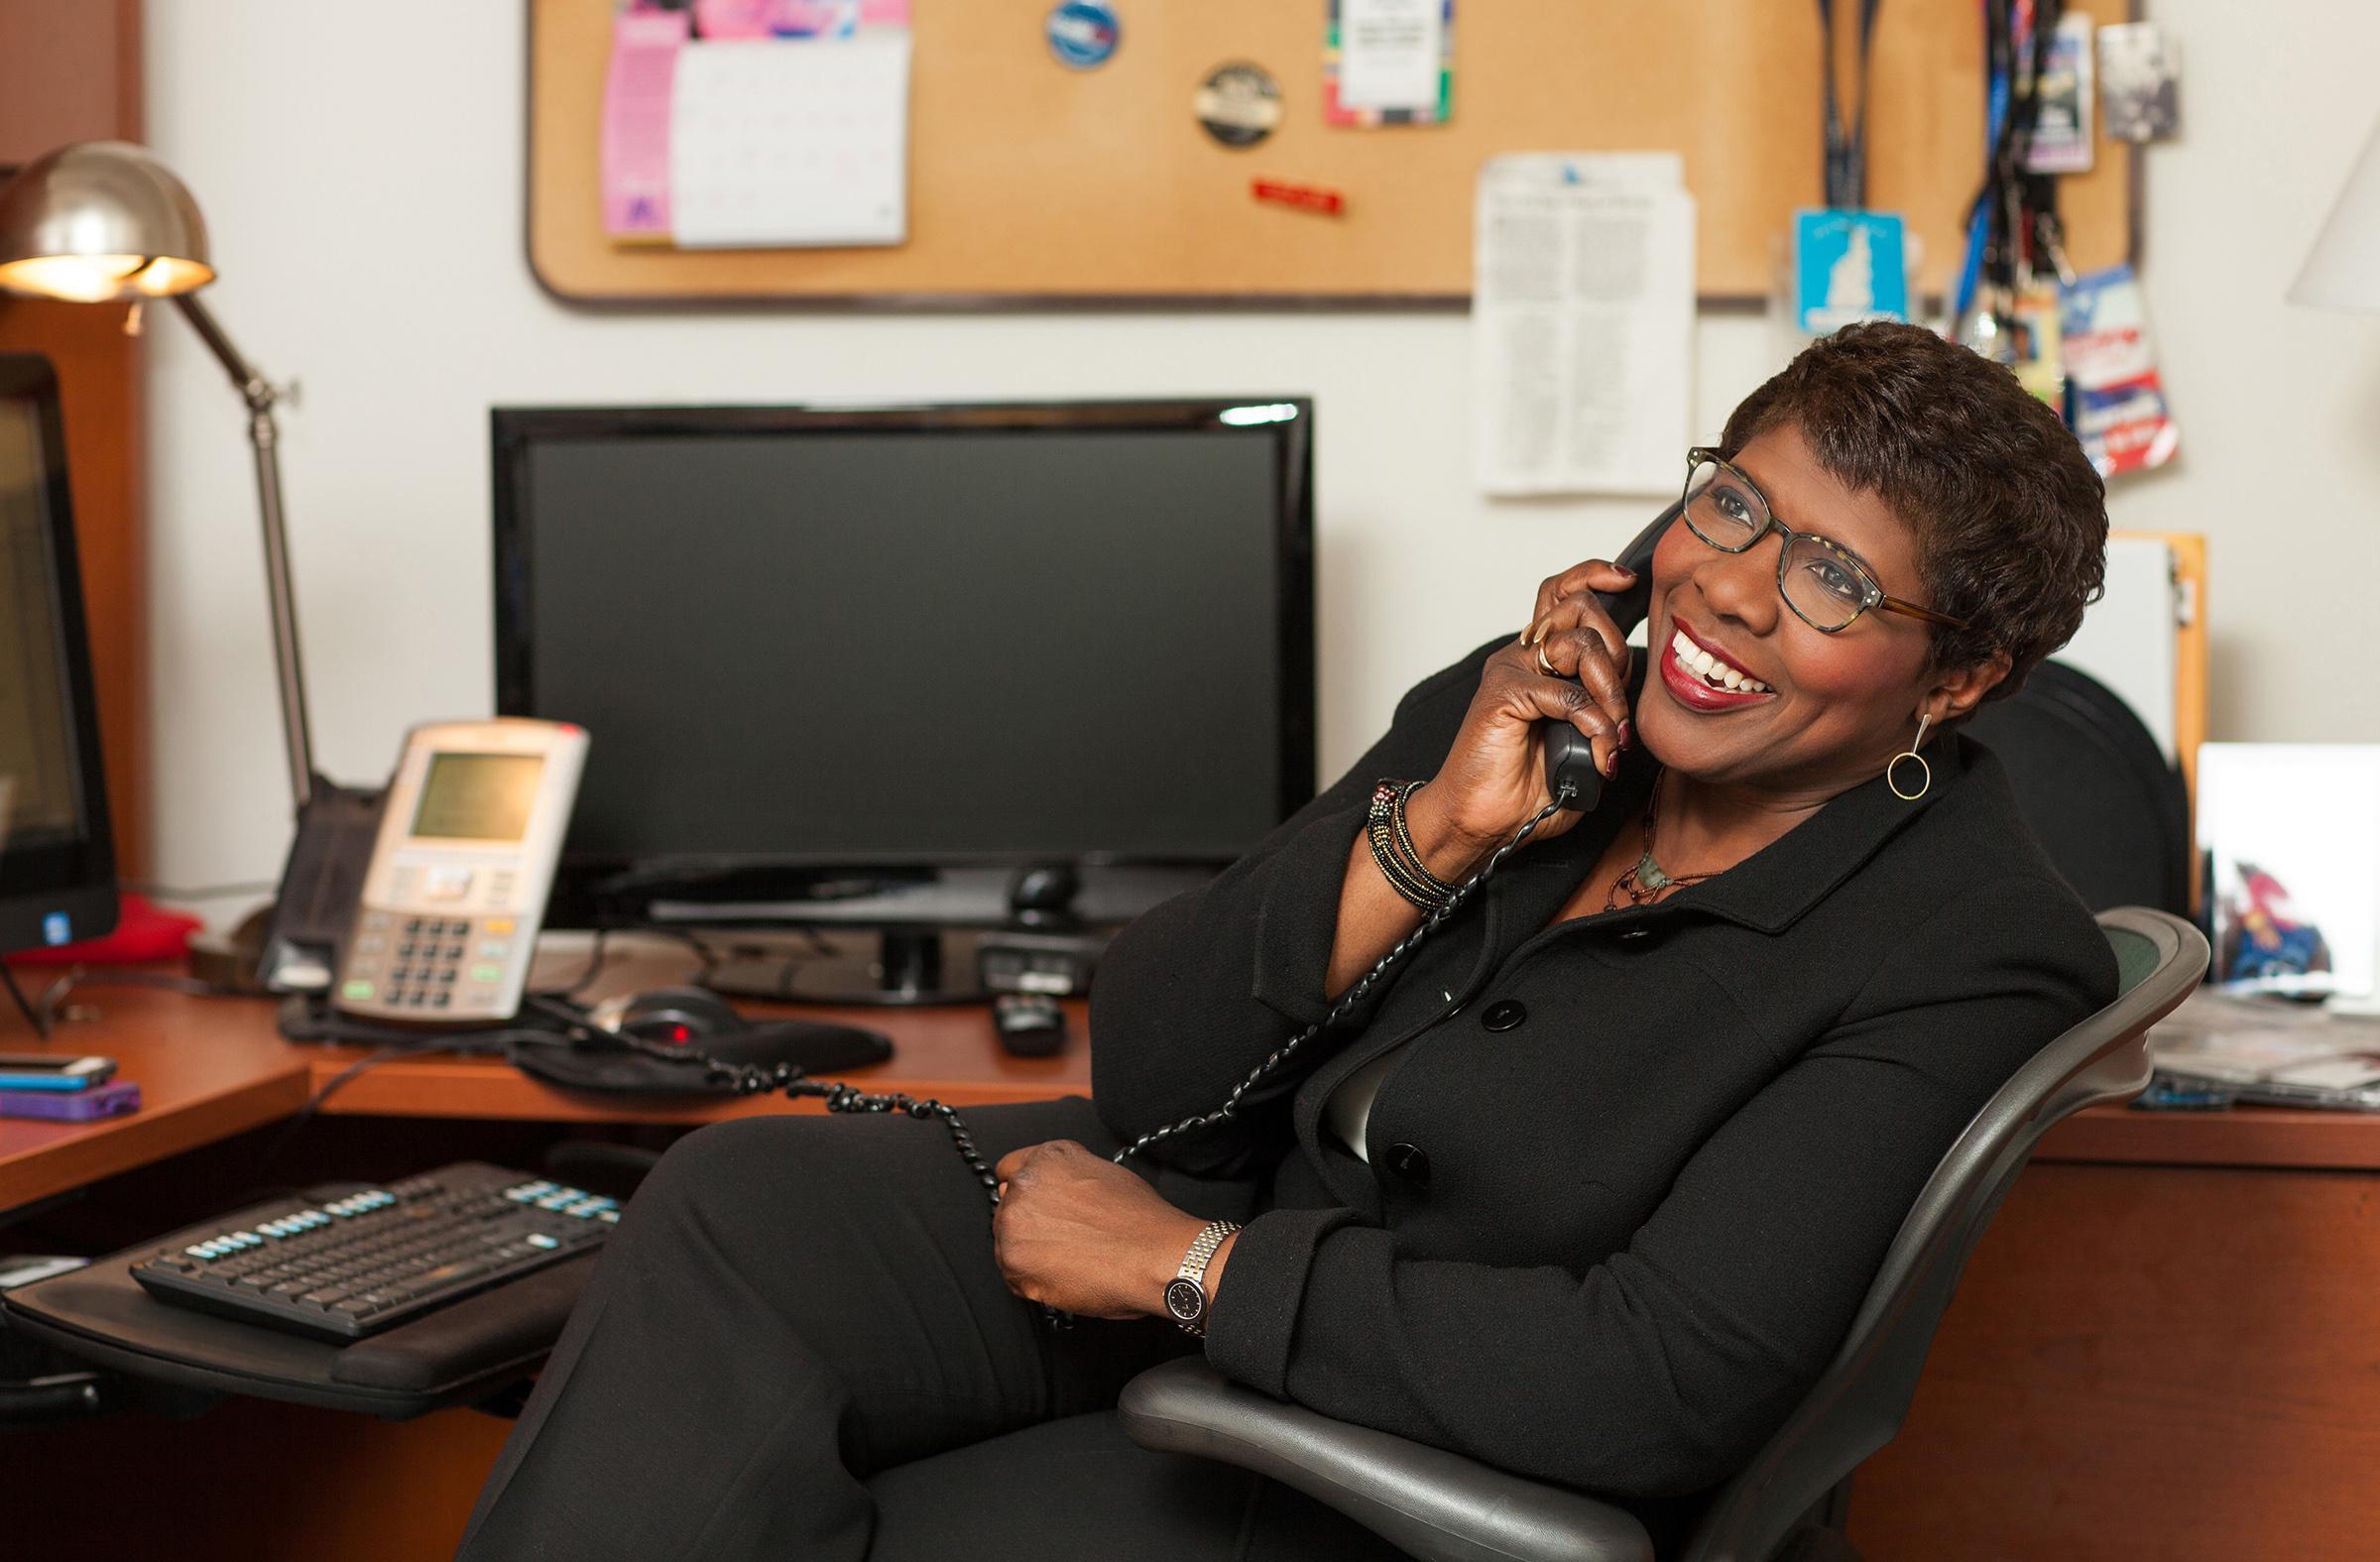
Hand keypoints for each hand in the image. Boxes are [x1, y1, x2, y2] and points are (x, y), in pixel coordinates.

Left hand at [991, 1140, 1208, 1319]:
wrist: (1155, 1256)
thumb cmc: (1141, 1220)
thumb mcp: (1103, 1173)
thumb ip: (1065, 1176)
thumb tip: (1050, 1192)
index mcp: (1048, 1158)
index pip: (1010, 1170)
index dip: (1028, 1192)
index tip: (1036, 1207)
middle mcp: (1025, 1185)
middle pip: (1008, 1208)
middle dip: (1030, 1224)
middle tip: (1064, 1240)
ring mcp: (1014, 1223)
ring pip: (1007, 1242)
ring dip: (1030, 1253)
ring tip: (1071, 1258)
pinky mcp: (1014, 1261)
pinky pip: (1013, 1274)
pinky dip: (1033, 1280)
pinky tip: (1066, 1274)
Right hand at [1411, 558, 1639, 859]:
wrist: (1481, 822)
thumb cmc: (1523, 790)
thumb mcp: (1582, 747)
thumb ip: (1603, 714)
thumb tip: (1629, 708)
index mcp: (1540, 661)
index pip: (1563, 595)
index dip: (1594, 576)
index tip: (1625, 580)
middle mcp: (1524, 657)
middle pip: (1584, 613)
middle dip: (1620, 660)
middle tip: (1619, 716)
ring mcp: (1512, 670)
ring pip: (1580, 644)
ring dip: (1610, 691)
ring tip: (1610, 735)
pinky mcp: (1504, 693)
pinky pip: (1568, 693)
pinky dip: (1593, 724)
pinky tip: (1597, 751)